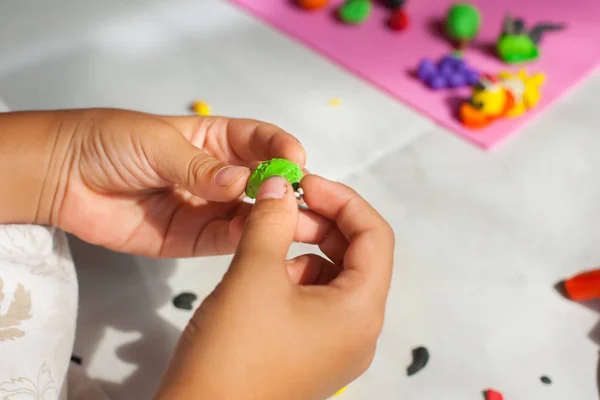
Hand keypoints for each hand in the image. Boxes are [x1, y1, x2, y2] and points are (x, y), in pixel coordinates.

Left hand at [39, 109, 304, 256]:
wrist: (64, 177)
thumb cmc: (110, 142)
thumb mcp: (158, 144)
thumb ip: (200, 168)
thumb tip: (242, 183)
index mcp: (214, 140)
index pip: (259, 141)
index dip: (280, 147)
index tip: (296, 158)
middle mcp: (218, 175)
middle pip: (262, 181)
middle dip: (285, 188)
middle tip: (306, 199)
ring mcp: (207, 208)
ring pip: (249, 214)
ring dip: (272, 217)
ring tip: (294, 224)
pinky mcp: (191, 238)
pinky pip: (224, 239)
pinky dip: (245, 239)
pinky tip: (260, 237)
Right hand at [155, 175, 394, 399]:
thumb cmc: (233, 352)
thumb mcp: (253, 276)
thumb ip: (272, 221)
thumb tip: (281, 185)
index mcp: (360, 311)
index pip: (375, 236)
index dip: (343, 200)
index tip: (304, 183)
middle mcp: (358, 330)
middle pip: (357, 256)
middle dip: (322, 222)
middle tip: (282, 206)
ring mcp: (335, 345)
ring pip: (333, 277)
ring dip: (306, 248)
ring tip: (266, 241)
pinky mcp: (310, 353)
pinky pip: (314, 301)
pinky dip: (294, 275)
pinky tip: (262, 273)